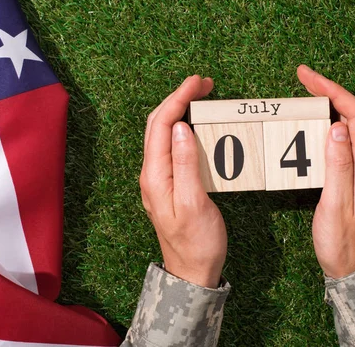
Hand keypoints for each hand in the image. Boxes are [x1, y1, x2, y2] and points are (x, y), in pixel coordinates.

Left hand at [139, 75, 227, 287]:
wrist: (192, 271)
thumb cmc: (196, 242)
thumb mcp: (194, 203)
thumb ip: (185, 164)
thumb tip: (181, 128)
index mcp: (154, 175)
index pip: (161, 125)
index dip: (178, 98)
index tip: (198, 82)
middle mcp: (151, 172)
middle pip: (158, 124)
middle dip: (178, 98)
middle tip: (203, 83)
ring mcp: (159, 177)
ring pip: (163, 133)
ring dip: (179, 110)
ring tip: (201, 96)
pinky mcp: (169, 182)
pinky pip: (172, 146)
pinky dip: (183, 127)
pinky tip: (197, 124)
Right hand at [297, 65, 354, 278]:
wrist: (353, 268)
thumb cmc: (341, 242)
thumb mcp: (336, 205)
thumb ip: (338, 167)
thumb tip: (338, 128)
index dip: (334, 92)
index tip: (309, 78)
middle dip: (331, 91)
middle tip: (304, 78)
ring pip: (350, 127)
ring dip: (330, 106)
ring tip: (306, 96)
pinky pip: (345, 141)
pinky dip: (328, 124)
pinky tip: (313, 126)